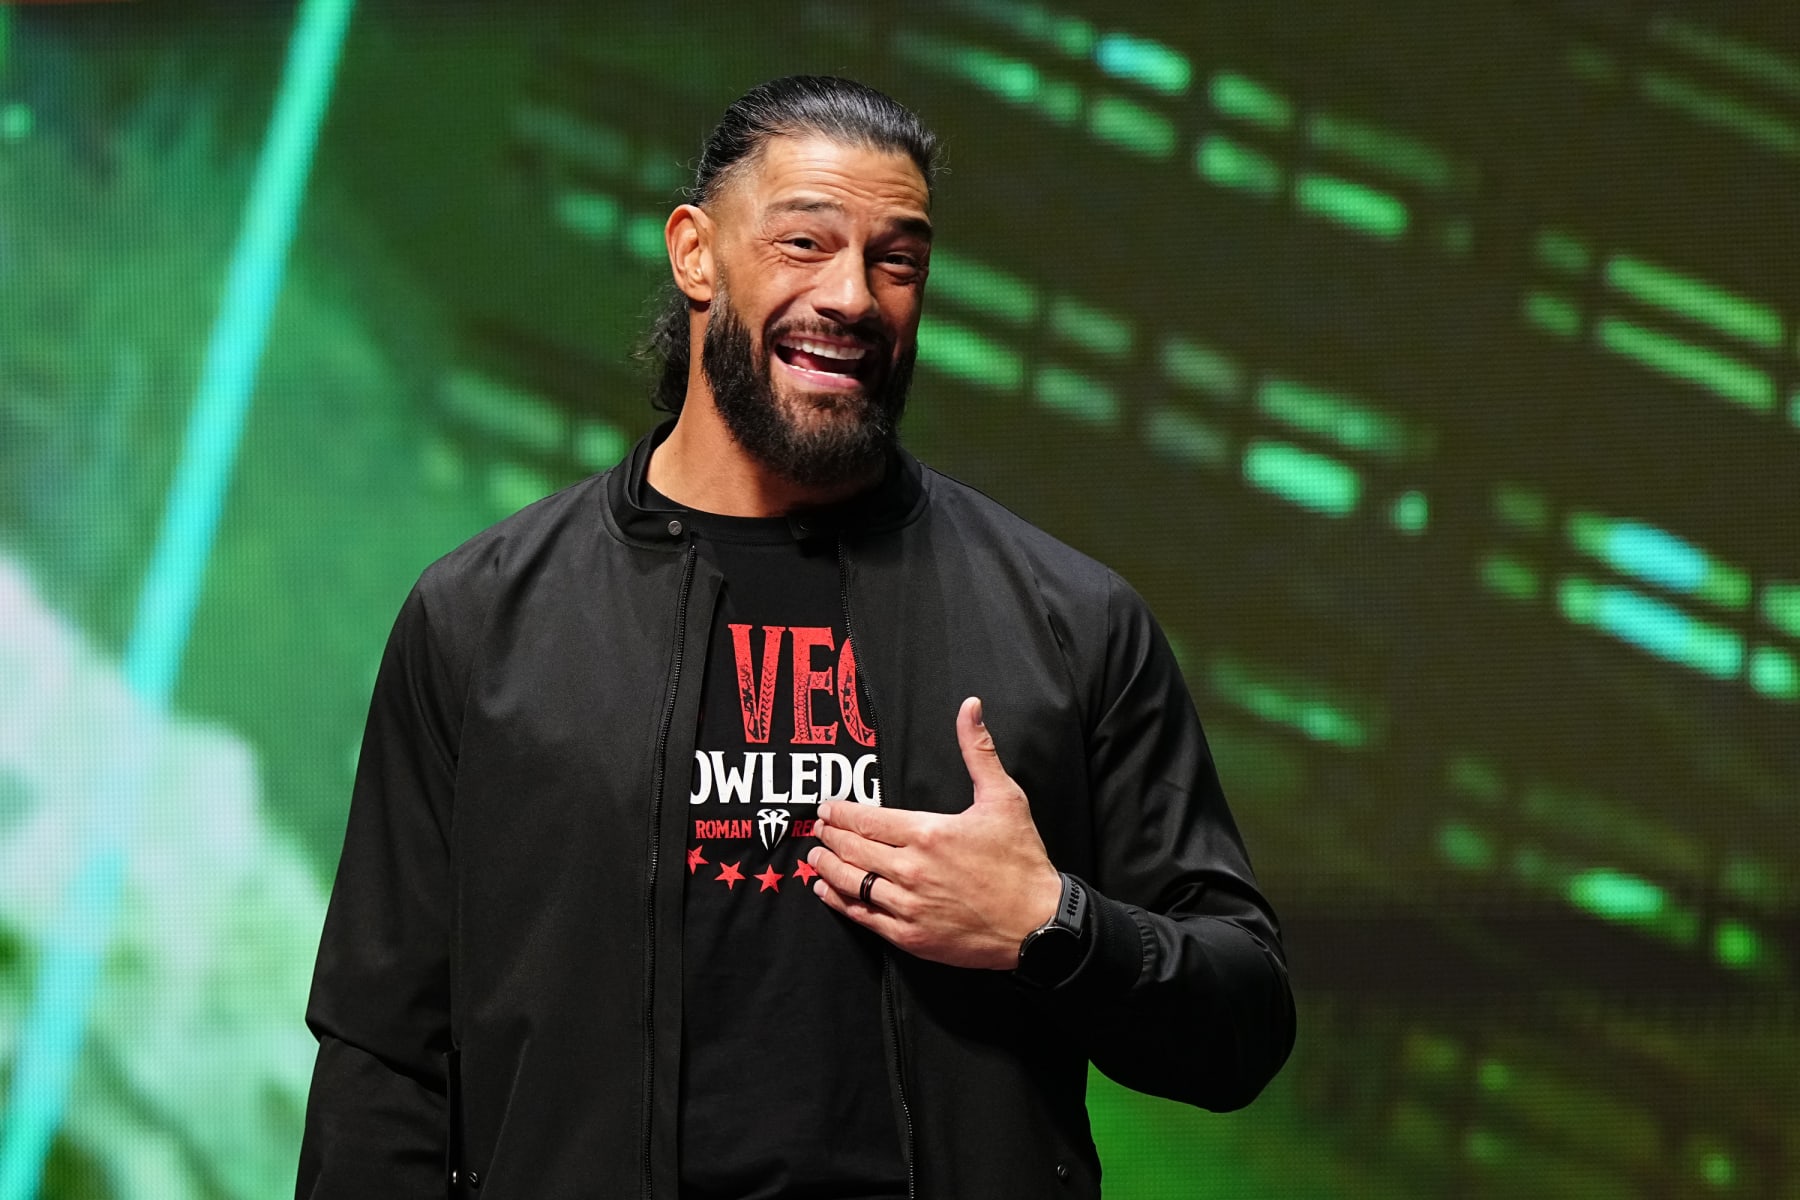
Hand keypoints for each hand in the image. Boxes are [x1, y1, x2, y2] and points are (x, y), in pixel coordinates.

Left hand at [806, 696, 1063, 969]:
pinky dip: (840, 902)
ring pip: (852, 883)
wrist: (1038, 925)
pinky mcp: (910, 936)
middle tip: (818, 828)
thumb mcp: (1004, 798)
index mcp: (928, 833)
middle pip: (853, 849)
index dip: (841, 813)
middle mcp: (911, 870)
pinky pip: (864, 916)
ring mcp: (908, 906)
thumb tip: (969, 706)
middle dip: (830, 836)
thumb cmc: (1021, 861)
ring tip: (816, 856)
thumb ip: (979, 751)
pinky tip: (827, 891)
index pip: (868, 820)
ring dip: (828, 867)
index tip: (827, 807)